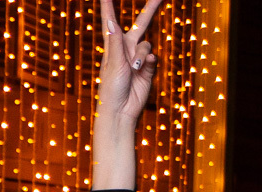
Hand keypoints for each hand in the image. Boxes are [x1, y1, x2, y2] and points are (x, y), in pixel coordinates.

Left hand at [96, 0, 161, 125]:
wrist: (120, 110)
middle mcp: (125, 49)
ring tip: (134, 69)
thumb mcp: (113, 64)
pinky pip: (152, 58)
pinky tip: (143, 68)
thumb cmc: (110, 89)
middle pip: (141, 24)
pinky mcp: (148, 68)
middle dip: (151, 9)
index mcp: (112, 47)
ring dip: (141, 55)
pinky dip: (149, 61)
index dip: (109, 8)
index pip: (111, 23)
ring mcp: (138, 58)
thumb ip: (115, 42)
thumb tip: (111, 22)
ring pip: (146, 45)